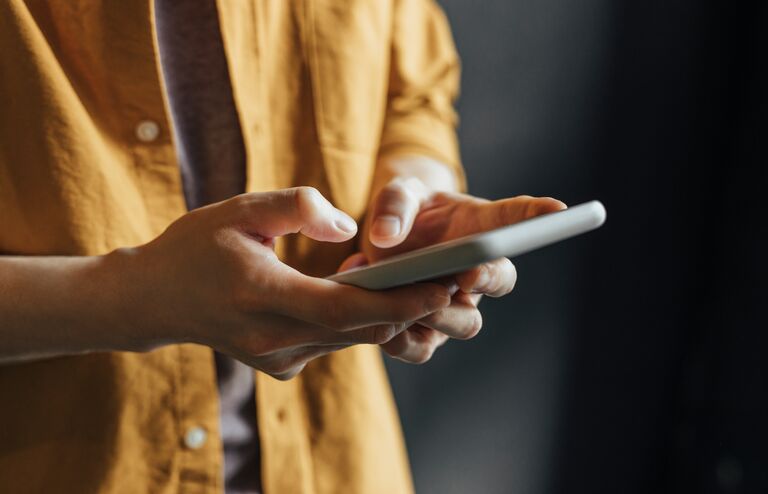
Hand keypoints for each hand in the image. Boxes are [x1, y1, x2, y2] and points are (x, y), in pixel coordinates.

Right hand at [116, 187, 450, 378]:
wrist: (155, 300)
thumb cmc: (196, 246)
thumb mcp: (240, 209)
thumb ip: (295, 206)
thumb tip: (348, 225)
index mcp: (261, 296)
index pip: (346, 307)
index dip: (400, 300)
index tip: (444, 287)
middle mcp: (272, 338)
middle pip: (359, 328)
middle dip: (412, 308)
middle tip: (459, 284)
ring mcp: (276, 358)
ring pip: (351, 338)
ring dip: (393, 317)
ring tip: (438, 289)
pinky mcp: (280, 365)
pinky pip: (334, 343)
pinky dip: (364, 324)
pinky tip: (390, 301)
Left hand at [356, 176, 565, 362]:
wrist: (380, 247)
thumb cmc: (403, 212)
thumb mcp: (397, 194)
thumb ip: (394, 206)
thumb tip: (385, 237)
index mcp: (478, 228)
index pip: (514, 219)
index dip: (537, 217)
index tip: (558, 210)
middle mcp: (475, 271)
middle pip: (501, 280)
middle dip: (488, 280)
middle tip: (468, 276)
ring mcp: (454, 305)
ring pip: (466, 323)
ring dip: (443, 316)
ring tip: (413, 303)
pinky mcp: (425, 332)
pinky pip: (421, 348)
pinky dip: (401, 340)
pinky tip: (381, 325)